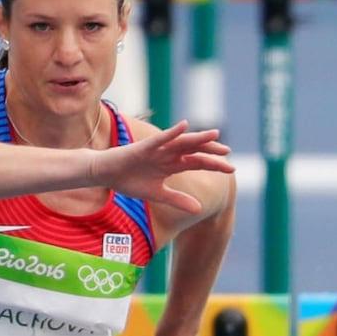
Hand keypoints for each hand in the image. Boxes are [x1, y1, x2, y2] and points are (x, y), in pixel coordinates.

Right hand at [95, 120, 235, 203]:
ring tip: (215, 135)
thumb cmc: (129, 181)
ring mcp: (157, 149)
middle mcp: (167, 154)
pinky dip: (172, 132)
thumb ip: (177, 199)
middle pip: (193, 150)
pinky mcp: (143, 147)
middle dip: (211, 152)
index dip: (213, 165)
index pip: (197, 162)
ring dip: (197, 138)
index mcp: (171, 164)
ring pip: (181, 142)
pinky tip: (184, 126)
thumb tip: (199, 209)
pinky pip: (160, 138)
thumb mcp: (157, 194)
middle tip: (228, 153)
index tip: (231, 169)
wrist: (105, 174)